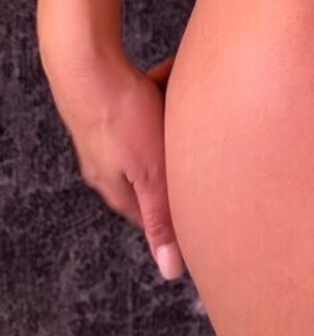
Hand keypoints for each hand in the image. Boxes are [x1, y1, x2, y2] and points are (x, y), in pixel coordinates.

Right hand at [39, 43, 185, 279]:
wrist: (88, 65)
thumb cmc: (121, 117)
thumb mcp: (150, 173)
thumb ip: (161, 217)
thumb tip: (171, 270)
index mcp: (118, 189)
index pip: (154, 214)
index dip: (179, 209)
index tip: (203, 198)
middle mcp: (110, 165)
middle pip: (155, 169)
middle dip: (177, 152)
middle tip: (192, 134)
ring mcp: (109, 134)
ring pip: (153, 132)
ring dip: (170, 116)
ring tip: (176, 98)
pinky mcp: (113, 104)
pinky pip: (146, 104)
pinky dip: (160, 91)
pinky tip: (167, 76)